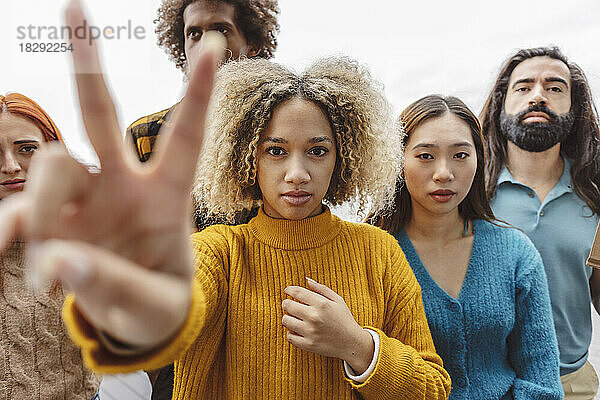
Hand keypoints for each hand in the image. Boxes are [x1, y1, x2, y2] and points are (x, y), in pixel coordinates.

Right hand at [0, 0, 215, 348]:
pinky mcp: (48, 218)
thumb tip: (61, 261)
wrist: (131, 319)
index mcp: (166, 197)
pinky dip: (10, 231)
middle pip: (101, 114)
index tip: (213, 45)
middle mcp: (122, 184)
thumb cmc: (159, 301)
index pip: (185, 138)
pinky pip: (17, 209)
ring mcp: (82, 197)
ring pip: (53, 162)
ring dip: (43, 209)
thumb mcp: (157, 305)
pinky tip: (18, 258)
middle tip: (74, 6)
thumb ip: (117, 286)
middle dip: (88, 63)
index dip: (197, 94)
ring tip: (52, 272)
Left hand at [282, 278, 374, 374]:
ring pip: (286, 321)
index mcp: (322, 304)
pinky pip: (289, 336)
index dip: (289, 290)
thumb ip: (321, 289)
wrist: (352, 343)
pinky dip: (291, 332)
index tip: (288, 290)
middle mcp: (314, 317)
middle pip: (288, 305)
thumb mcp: (337, 300)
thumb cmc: (344, 319)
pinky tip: (297, 330)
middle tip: (289, 304)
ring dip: (287, 317)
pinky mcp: (308, 344)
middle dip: (286, 303)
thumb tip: (307, 280)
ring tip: (293, 317)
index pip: (297, 292)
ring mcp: (310, 332)